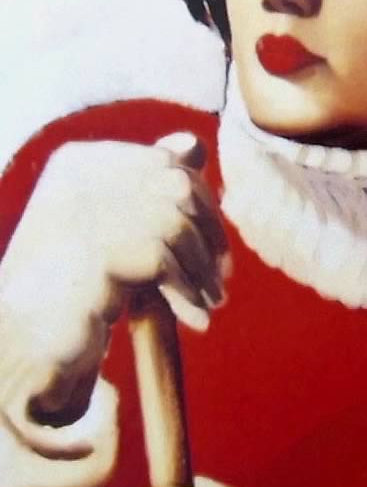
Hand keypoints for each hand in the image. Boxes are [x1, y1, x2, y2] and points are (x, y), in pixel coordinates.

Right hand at [0, 132, 226, 431]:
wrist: (25, 343)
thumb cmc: (69, 286)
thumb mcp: (111, 227)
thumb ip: (148, 185)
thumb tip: (195, 143)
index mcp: (80, 162)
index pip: (166, 163)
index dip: (201, 206)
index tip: (214, 246)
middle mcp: (82, 176)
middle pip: (179, 189)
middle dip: (210, 236)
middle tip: (220, 278)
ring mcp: (87, 212)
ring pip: (178, 227)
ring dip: (202, 271)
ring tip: (211, 301)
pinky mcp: (98, 251)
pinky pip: (166, 265)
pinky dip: (187, 294)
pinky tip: (194, 318)